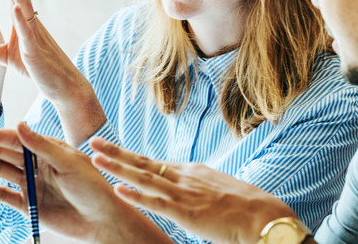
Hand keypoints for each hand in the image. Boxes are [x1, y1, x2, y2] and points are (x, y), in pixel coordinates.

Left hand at [0, 0, 105, 144]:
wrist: (63, 85)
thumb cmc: (35, 68)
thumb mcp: (2, 57)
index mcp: (22, 21)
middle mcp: (30, 22)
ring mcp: (34, 35)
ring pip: (24, 6)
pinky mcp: (35, 51)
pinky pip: (28, 33)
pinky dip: (21, 19)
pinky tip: (15, 7)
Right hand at [0, 122, 173, 243]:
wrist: (103, 220)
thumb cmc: (94, 186)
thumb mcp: (70, 162)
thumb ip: (42, 146)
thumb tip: (20, 125)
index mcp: (48, 148)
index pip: (14, 139)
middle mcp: (37, 163)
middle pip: (1, 150)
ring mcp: (32, 184)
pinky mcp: (30, 205)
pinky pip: (4, 195)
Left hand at [90, 137, 299, 243]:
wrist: (264, 215)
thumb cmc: (245, 207)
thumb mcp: (216, 190)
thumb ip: (198, 188)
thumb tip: (188, 192)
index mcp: (190, 172)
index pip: (152, 162)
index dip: (128, 156)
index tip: (109, 149)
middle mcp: (184, 177)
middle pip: (142, 162)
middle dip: (115, 152)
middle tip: (92, 142)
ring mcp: (184, 193)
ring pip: (143, 177)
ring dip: (117, 168)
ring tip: (95, 158)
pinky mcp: (187, 212)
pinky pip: (156, 203)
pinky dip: (136, 196)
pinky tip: (119, 190)